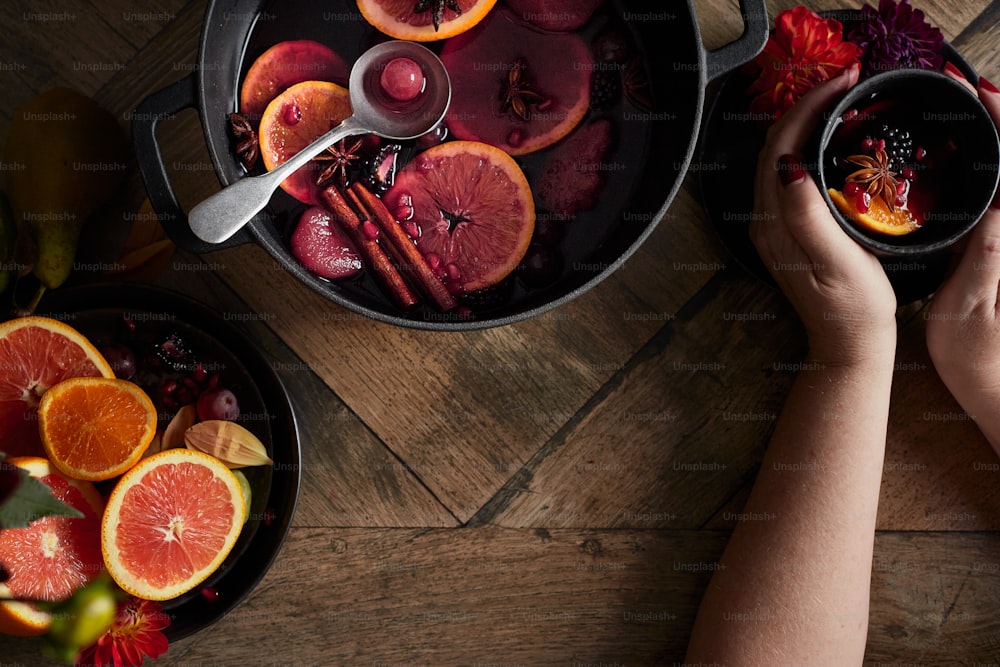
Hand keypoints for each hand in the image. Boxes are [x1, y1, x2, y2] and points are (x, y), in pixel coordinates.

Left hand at [750, 64, 897, 365]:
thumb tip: (788, 166)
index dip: (808, 107)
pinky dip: (809, 145)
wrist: (848, 342)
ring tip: (840, 98)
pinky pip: (792, 174)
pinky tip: (830, 137)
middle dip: (807, 106)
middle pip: (776, 146)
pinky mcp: (788, 230)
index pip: (780, 147)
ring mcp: (775, 225)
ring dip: (807, 122)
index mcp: (774, 223)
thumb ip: (808, 214)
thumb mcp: (834, 259)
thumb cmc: (850, 307)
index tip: (840, 82)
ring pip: (782, 157)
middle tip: (846, 80)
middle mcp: (765, 220)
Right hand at [925, 73, 999, 447]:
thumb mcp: (970, 313)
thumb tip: (997, 203)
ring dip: (995, 141)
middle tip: (967, 91)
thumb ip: (986, 257)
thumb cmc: (982, 363)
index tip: (980, 92)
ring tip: (965, 114)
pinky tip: (966, 162)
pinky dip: (990, 168)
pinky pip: (999, 198)